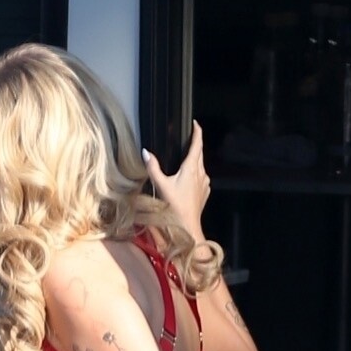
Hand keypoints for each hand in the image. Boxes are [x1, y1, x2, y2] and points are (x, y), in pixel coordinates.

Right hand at [143, 119, 208, 242]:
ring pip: (201, 166)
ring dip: (195, 160)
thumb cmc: (175, 206)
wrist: (188, 226)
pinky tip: (189, 179)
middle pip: (200, 153)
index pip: (197, 144)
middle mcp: (201, 173)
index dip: (197, 132)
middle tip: (190, 139)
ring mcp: (205, 183)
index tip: (196, 124)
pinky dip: (196, 174)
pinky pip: (202, 178)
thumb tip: (145, 153)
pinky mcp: (205, 191)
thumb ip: (153, 168)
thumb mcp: (161, 186)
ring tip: (187, 160)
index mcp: (191, 168)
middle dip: (196, 145)